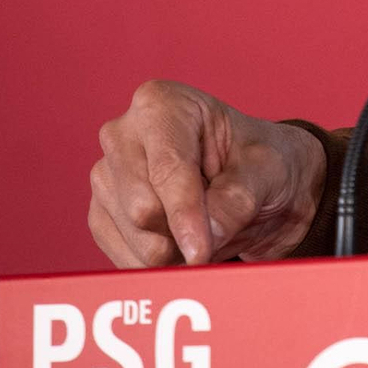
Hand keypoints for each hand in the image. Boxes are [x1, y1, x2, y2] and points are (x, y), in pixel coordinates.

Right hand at [89, 80, 326, 269]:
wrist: (253, 184)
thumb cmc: (257, 163)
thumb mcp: (266, 171)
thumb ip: (237, 199)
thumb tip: (207, 234)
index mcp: (162, 103)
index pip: (167, 169)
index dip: (185, 215)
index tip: (201, 252)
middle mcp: (123, 134)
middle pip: (140, 207)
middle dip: (181, 234)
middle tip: (216, 231)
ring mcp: (106, 175)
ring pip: (132, 236)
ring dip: (174, 250)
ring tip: (203, 229)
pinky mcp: (101, 213)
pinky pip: (122, 256)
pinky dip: (158, 264)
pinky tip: (181, 246)